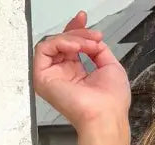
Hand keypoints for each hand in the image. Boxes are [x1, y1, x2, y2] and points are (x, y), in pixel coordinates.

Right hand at [33, 11, 129, 130]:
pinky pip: (44, 49)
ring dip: (72, 38)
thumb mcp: (110, 66)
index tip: (84, 19)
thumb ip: (97, 49)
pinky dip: (60, 43)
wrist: (106, 116)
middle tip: (92, 35)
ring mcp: (52, 77)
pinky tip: (75, 48)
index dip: (76, 30)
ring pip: (54, 43)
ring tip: (87, 46)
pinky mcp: (42, 78)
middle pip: (61, 42)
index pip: (71, 46)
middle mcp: (64, 75)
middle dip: (76, 31)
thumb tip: (90, 38)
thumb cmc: (112, 102)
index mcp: (78, 74)